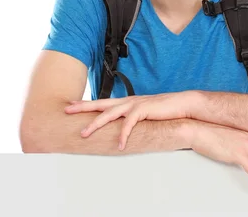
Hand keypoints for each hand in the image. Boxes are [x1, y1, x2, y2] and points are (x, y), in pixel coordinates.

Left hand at [65, 91, 198, 148]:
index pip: (102, 102)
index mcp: (126, 102)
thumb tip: (122, 128)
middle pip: (100, 104)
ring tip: (84, 134)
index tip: (71, 104)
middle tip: (66, 110)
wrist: (181, 104)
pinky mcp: (143, 109)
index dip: (86, 103)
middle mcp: (127, 101)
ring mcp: (134, 104)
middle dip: (82, 107)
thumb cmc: (163, 110)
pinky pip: (128, 124)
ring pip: (109, 114)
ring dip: (95, 124)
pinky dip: (123, 136)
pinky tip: (119, 145)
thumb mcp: (143, 114)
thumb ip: (131, 118)